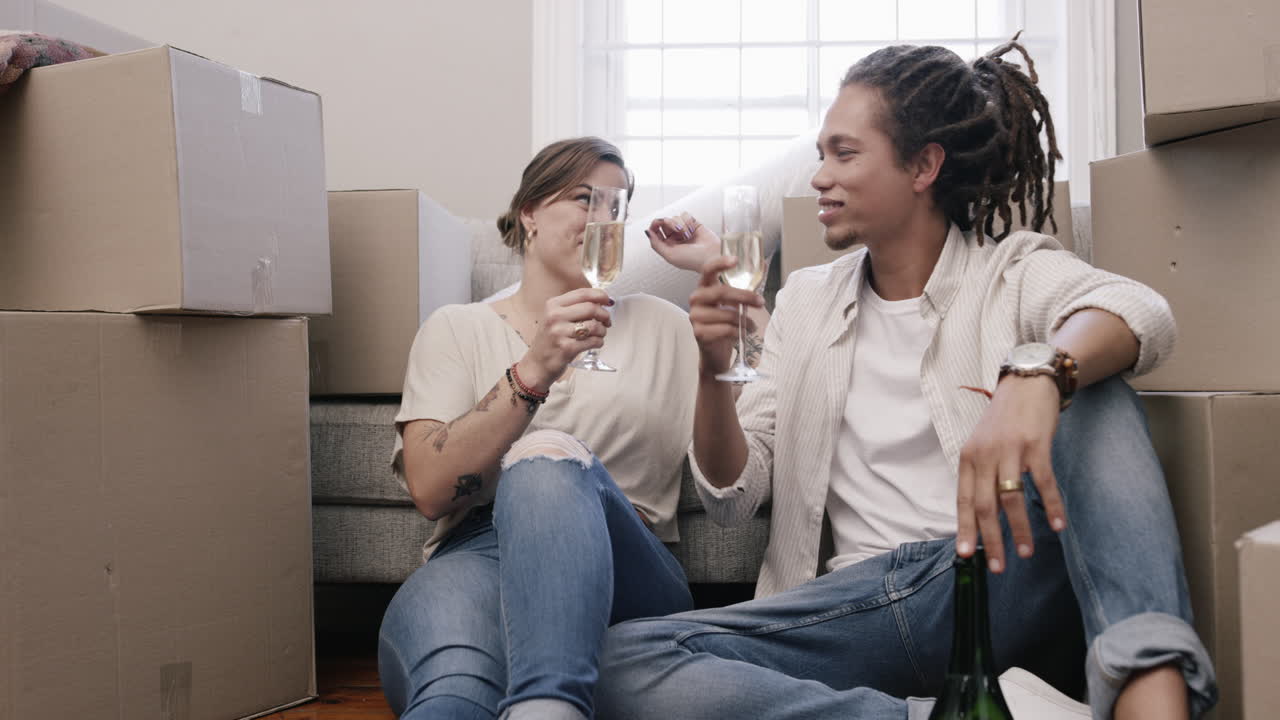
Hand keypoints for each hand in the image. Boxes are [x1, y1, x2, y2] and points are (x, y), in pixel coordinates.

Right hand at [518, 288, 612, 389]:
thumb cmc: (550, 340)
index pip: (582, 293)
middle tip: (607, 321)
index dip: (600, 295)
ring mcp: (560, 332)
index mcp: (553, 305)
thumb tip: (601, 301)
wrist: (537, 364)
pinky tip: (595, 343)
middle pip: (591, 308)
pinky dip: (599, 342)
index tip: (608, 300)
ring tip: (600, 334)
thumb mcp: (555, 318)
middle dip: (604, 315)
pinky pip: (593, 341)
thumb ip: (575, 308)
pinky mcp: (567, 348)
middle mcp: (555, 316)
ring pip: (594, 325)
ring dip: (602, 330)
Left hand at [647, 212, 721, 271]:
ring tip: (687, 235)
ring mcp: (684, 231)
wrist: (712, 257)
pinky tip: (692, 230)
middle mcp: (675, 238)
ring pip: (675, 218)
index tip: (657, 222)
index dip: (655, 225)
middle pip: (665, 223)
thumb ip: (656, 244)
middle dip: (669, 224)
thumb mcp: (670, 255)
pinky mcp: (694, 224)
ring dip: (680, 225)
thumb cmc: (693, 260)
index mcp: (667, 246)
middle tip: (676, 230)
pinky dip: (688, 221)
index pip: (656, 231)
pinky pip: (685, 215)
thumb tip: (648, 232)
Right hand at [689, 256, 762, 376]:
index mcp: (704, 287)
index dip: (720, 263)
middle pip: (721, 292)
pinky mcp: (699, 333)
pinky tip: (743, 333)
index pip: (708, 270)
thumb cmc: (725, 324)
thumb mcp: (734, 304)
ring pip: (726, 314)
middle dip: (745, 296)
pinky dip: (739, 332)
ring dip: (745, 320)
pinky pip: (725, 329)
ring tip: (753, 325)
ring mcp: (695, 316)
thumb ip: (744, 287)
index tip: (735, 260)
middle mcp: (696, 299)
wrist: (715, 352)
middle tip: (760, 302)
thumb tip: (764, 266)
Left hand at [955, 374, 1067, 573]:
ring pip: (1012, 499)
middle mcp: (985, 456)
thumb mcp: (984, 445)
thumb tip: (987, 514)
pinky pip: (1042, 483)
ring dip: (1020, 529)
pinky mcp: (1036, 445)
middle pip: (985, 506)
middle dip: (991, 540)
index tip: (965, 556)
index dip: (965, 529)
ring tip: (1026, 553)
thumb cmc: (1005, 420)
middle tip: (997, 567)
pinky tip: (1057, 526)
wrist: (1028, 383)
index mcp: (969, 458)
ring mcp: (1010, 450)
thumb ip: (983, 476)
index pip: (964, 501)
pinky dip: (1050, 506)